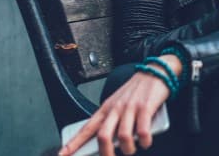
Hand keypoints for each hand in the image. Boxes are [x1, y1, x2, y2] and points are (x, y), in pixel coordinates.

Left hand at [58, 55, 180, 155]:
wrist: (156, 71)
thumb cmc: (137, 90)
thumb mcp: (119, 102)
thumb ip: (112, 120)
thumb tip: (109, 143)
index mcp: (106, 108)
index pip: (86, 128)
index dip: (73, 143)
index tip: (62, 155)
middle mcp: (116, 108)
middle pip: (103, 136)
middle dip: (106, 153)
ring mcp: (130, 108)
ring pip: (123, 137)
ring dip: (128, 149)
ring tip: (132, 149)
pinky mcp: (146, 108)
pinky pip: (142, 132)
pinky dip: (144, 141)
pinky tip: (145, 142)